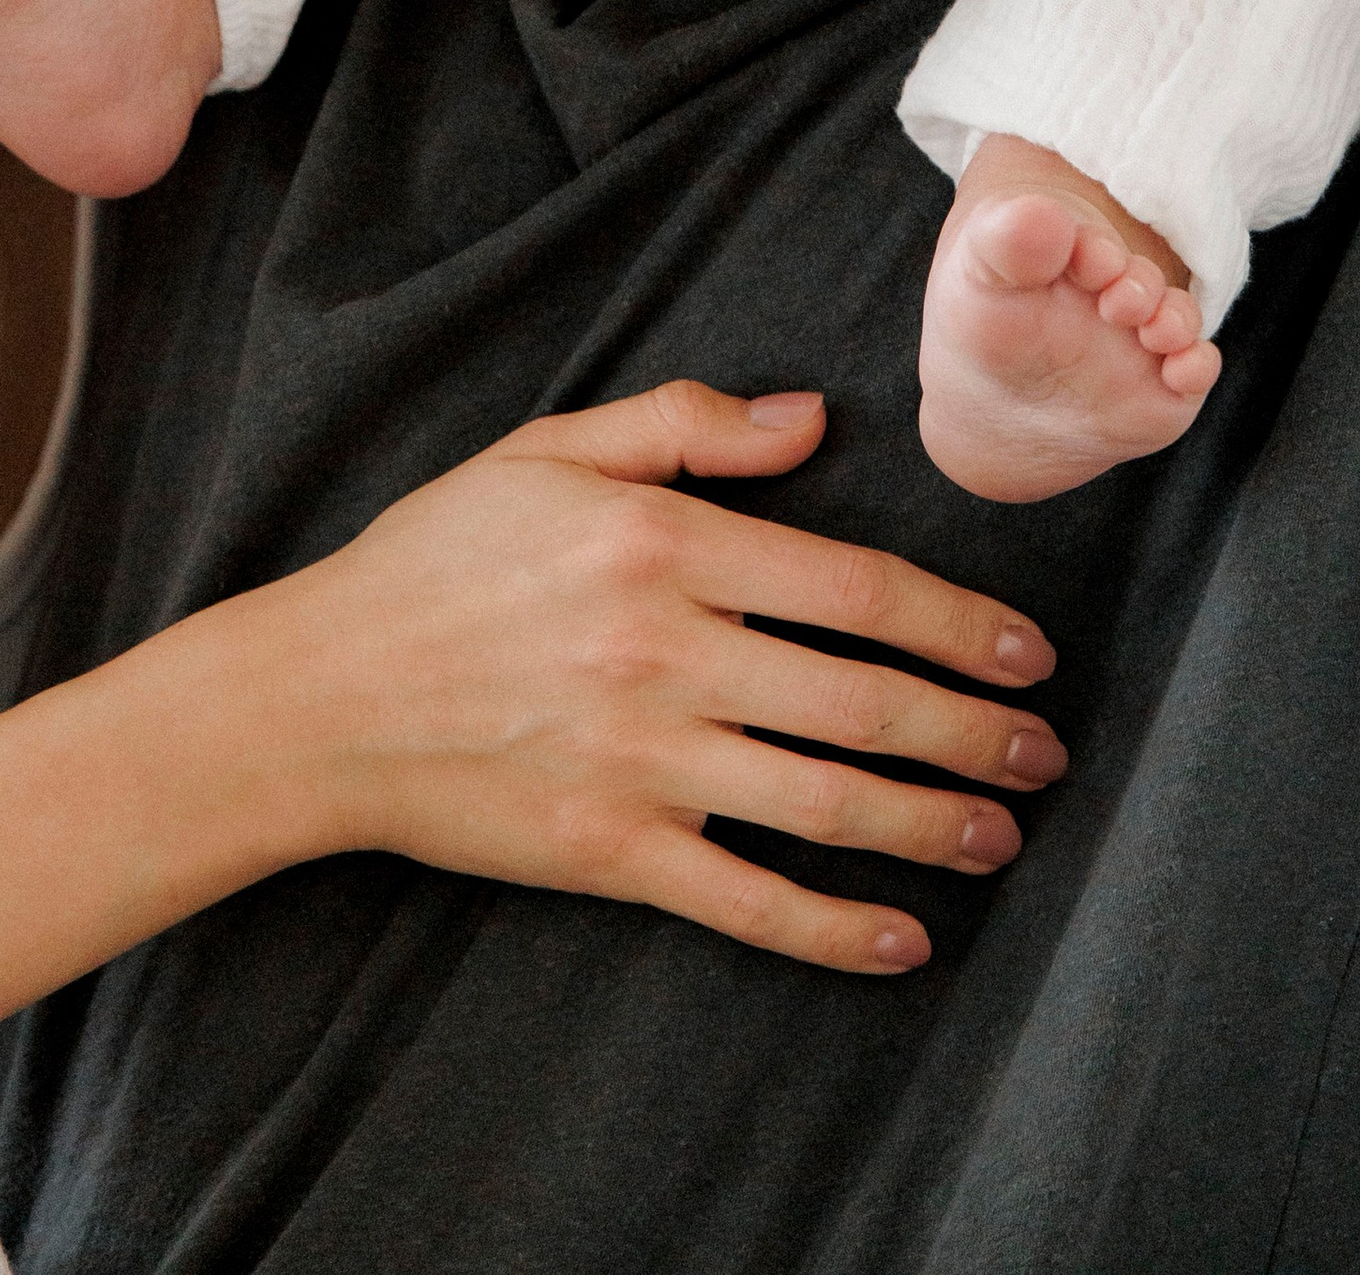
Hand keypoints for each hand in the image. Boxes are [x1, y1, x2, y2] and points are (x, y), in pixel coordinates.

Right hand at [267, 381, 1064, 973]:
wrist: (317, 694)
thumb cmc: (437, 559)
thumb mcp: (551, 450)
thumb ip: (687, 424)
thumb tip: (813, 419)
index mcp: (661, 543)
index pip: (851, 585)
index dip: (954, 622)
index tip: (1024, 652)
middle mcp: (664, 652)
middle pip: (862, 699)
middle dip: (972, 733)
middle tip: (1042, 754)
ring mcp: (638, 761)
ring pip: (823, 802)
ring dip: (931, 826)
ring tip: (999, 835)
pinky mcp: (606, 852)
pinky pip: (746, 901)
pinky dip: (833, 928)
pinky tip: (901, 939)